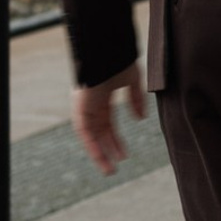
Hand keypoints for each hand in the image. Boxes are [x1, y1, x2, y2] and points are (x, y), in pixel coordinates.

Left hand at [72, 59, 146, 174]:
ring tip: (109, 170)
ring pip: (90, 136)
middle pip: (99, 133)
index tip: (124, 155)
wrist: (106, 49)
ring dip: (99, 153)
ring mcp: (84, 106)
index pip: (107, 125)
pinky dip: (91, 145)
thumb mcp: (132, 81)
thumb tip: (140, 119)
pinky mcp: (79, 108)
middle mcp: (91, 104)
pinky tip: (101, 157)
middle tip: (115, 167)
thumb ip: (136, 99)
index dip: (115, 141)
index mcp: (102, 98)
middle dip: (107, 150)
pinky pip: (84, 132)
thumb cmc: (118, 60)